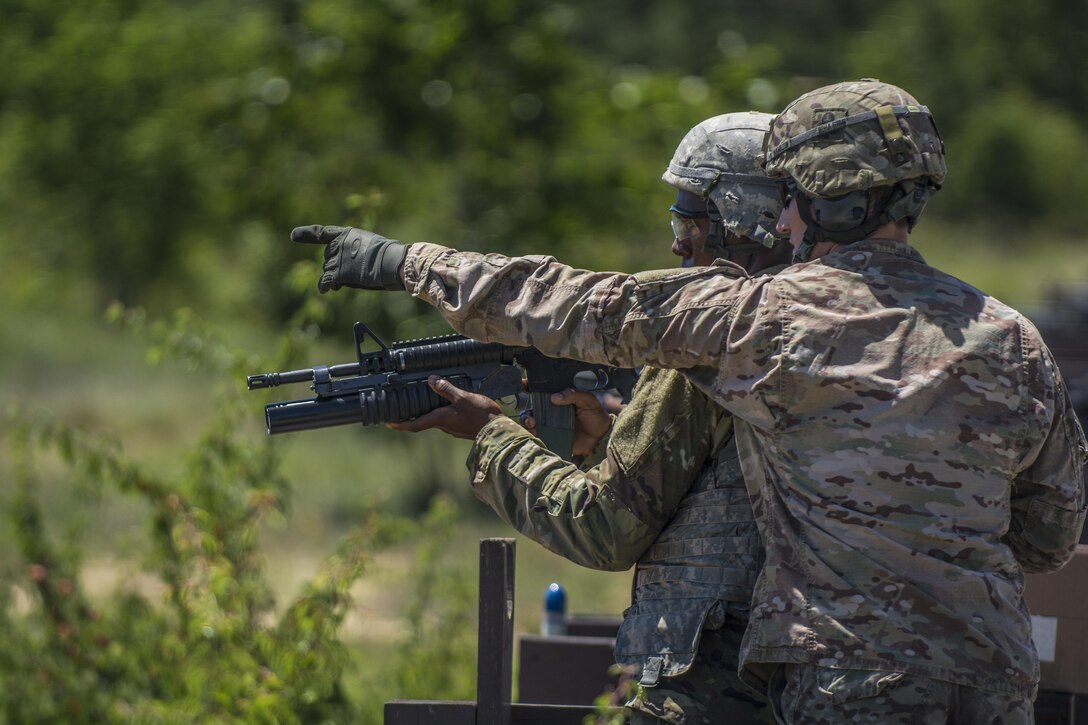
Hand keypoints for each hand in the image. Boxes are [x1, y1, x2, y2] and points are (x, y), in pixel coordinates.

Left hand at [291, 224, 407, 292]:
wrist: (393, 262)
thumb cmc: (390, 257)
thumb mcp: (371, 247)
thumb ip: (355, 253)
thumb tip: (344, 273)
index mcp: (347, 234)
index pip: (322, 233)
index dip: (306, 234)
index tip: (293, 236)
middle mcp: (338, 244)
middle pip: (327, 258)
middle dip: (335, 267)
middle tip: (355, 272)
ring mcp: (337, 258)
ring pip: (328, 271)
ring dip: (337, 277)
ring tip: (357, 278)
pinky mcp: (339, 273)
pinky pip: (326, 281)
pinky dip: (324, 286)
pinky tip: (324, 290)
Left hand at [386, 375, 501, 439]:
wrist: (498, 430)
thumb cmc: (480, 415)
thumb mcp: (462, 398)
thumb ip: (446, 389)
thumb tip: (431, 380)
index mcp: (440, 420)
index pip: (414, 424)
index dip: (400, 424)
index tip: (388, 423)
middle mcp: (444, 426)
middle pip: (423, 421)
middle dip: (413, 415)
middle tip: (403, 407)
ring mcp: (453, 428)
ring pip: (436, 419)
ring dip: (428, 412)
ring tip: (424, 400)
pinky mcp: (462, 427)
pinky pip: (447, 419)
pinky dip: (442, 411)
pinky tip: (447, 403)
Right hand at [520, 388, 612, 457]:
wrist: (602, 437)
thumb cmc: (596, 415)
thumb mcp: (588, 400)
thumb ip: (573, 394)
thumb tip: (554, 397)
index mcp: (559, 398)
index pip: (541, 390)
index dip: (530, 386)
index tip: (523, 384)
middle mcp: (551, 411)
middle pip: (531, 407)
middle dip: (525, 408)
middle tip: (530, 413)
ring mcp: (550, 425)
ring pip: (531, 421)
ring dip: (527, 420)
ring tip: (532, 422)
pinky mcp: (551, 437)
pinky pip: (537, 436)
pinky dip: (533, 433)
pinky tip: (536, 432)